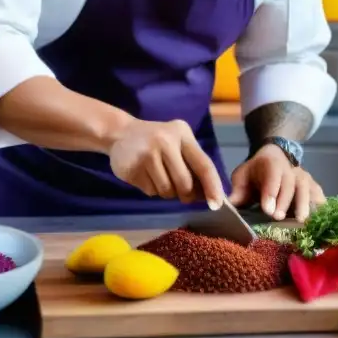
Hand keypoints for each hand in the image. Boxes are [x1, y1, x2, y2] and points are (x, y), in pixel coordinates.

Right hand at [107, 119, 225, 207]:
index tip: (217, 204)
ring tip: (159, 177)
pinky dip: (152, 190)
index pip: (203, 164)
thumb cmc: (157, 140)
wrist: (120, 133)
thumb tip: (209, 195)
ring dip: (167, 192)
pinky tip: (146, 175)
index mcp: (182, 134)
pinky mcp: (132, 168)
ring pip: (167, 191)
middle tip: (182, 193)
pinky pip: (150, 192)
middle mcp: (165, 142)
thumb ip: (193, 163)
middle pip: (185, 183)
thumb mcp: (177, 142)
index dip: (212, 186)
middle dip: (186, 194)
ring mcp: (147, 155)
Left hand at [228, 144, 324, 222]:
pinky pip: (319, 197)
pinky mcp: (314, 186)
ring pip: (307, 190)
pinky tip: (319, 221)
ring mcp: (305, 177)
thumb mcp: (242, 175)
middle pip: (291, 185)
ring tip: (301, 222)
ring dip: (305, 206)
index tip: (267, 210)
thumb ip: (237, 190)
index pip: (272, 177)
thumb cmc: (256, 171)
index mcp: (272, 164)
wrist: (275, 157)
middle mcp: (291, 169)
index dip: (271, 193)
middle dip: (285, 202)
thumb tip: (227, 205)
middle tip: (278, 218)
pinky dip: (319, 208)